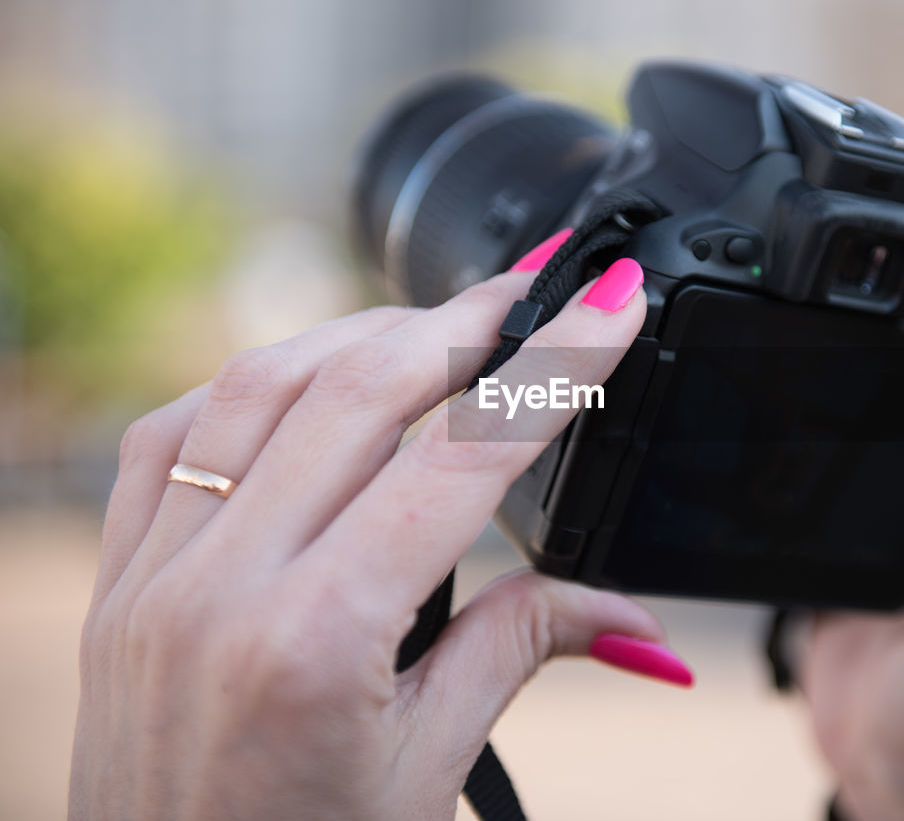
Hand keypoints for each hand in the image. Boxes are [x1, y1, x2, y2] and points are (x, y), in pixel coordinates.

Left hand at [70, 247, 692, 820]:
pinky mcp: (119, 580)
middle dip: (466, 321)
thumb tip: (632, 619)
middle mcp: (223, 587)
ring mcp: (156, 576)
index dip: (552, 367)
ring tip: (442, 328)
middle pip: (360, 388)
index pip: (463, 459)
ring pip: (260, 383)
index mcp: (320, 640)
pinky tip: (309, 381)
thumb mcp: (431, 767)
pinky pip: (172, 434)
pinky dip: (254, 383)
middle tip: (537, 289)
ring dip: (364, 334)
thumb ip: (522, 651)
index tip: (611, 301)